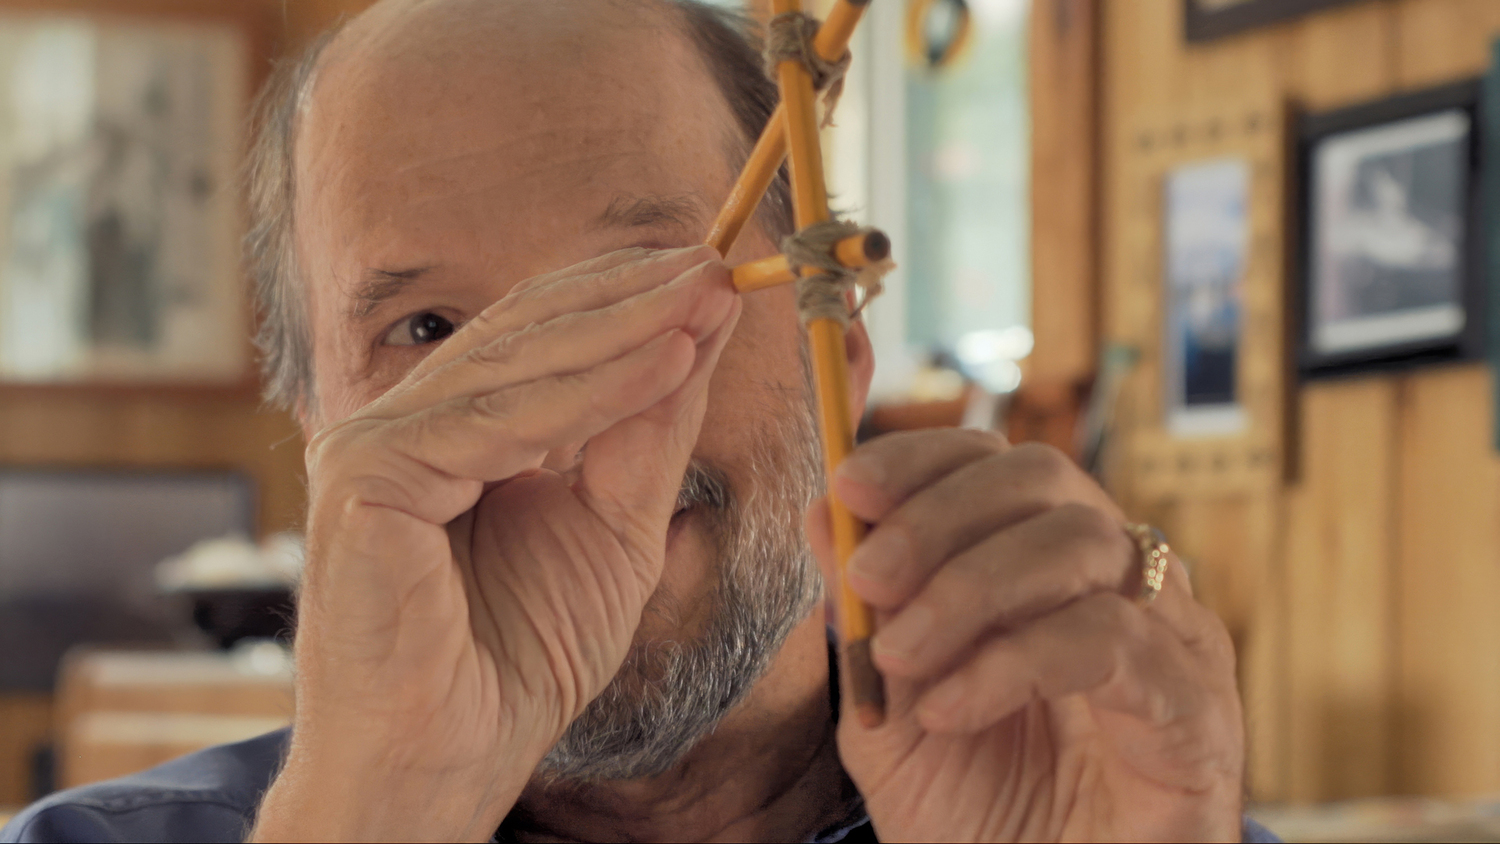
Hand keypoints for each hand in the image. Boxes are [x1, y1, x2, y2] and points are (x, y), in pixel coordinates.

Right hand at [254, 246, 740, 841]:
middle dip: (635, 296)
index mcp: (449, 429)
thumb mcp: (613, 527)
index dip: (628, 300)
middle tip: (721, 262)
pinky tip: (670, 360)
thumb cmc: (519, 657)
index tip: (714, 273)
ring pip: (520, 364)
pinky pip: (499, 419)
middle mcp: (403, 423)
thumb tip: (695, 339)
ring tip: (710, 294)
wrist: (449, 758)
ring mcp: (374, 444)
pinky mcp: (366, 478)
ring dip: (629, 327)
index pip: (542, 338)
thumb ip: (643, 435)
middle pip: (530, 333)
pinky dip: (593, 391)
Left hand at [807, 430, 1243, 841]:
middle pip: (1045, 478)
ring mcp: (1169, 639)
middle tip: (871, 576)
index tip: (848, 486)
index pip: (998, 464)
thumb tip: (819, 515)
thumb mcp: (893, 718)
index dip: (923, 459)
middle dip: (940, 513)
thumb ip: (865, 622)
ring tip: (901, 657)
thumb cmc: (979, 821)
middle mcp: (1119, 586)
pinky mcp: (1196, 709)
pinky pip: (1110, 641)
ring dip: (970, 588)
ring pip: (1081, 543)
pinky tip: (952, 711)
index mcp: (1050, 573)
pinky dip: (1014, 663)